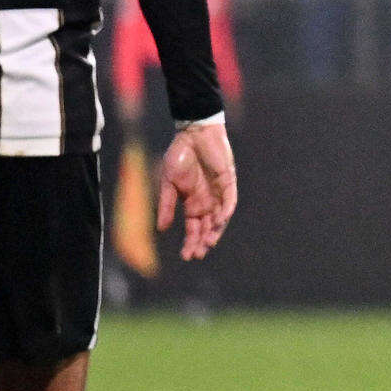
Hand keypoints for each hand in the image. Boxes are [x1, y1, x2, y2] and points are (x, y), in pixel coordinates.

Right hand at [156, 121, 237, 261]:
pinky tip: (218, 221)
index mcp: (192, 203)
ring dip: (215, 231)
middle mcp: (207, 202)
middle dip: (202, 242)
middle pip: (207, 228)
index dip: (190, 242)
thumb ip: (166, 205)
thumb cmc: (179, 156)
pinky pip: (229, 200)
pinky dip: (225, 211)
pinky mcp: (228, 182)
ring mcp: (218, 193)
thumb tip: (161, 229)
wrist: (192, 134)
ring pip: (219, 218)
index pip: (193, 228)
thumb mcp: (168, 183)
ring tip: (208, 244)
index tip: (186, 256)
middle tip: (198, 254)